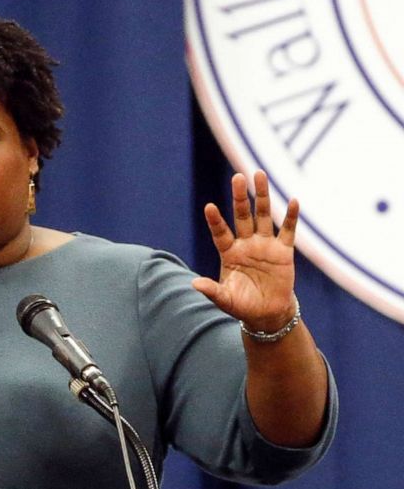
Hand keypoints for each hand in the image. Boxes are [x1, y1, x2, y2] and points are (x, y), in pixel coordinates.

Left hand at [192, 170, 298, 331]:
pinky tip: (293, 201)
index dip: (215, 221)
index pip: (220, 233)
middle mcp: (246, 244)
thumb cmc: (242, 305)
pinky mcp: (284, 251)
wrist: (267, 313)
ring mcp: (265, 245)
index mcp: (229, 253)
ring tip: (259, 175)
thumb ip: (212, 291)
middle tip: (237, 177)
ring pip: (263, 216)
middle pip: (242, 216)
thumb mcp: (225, 300)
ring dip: (262, 197)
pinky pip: (288, 231)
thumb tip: (194, 284)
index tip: (209, 206)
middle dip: (240, 197)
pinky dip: (291, 217)